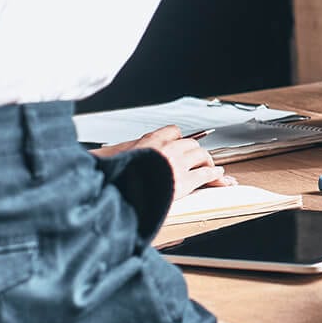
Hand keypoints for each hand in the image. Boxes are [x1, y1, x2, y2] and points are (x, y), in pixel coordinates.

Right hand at [89, 125, 234, 200]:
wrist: (124, 191)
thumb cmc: (119, 177)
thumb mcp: (116, 158)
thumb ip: (123, 154)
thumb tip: (102, 155)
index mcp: (150, 142)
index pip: (173, 131)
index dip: (178, 138)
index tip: (182, 143)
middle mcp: (167, 149)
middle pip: (191, 144)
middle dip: (195, 152)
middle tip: (199, 159)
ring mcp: (178, 164)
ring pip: (202, 155)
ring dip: (208, 162)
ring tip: (212, 168)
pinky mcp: (185, 180)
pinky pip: (206, 174)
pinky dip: (214, 175)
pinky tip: (219, 176)